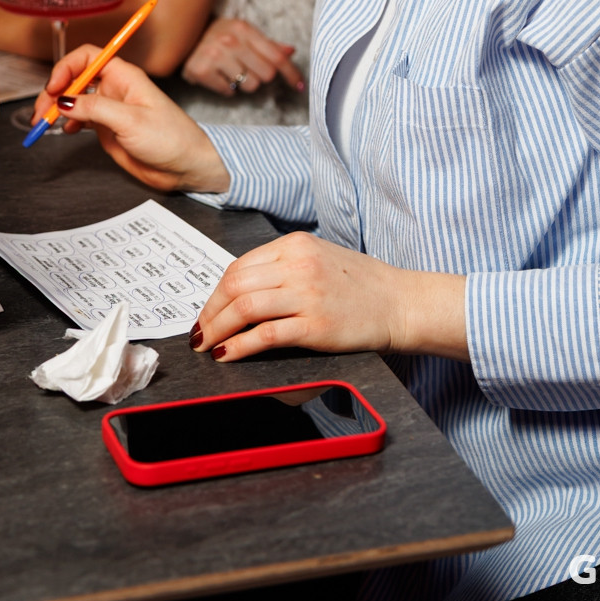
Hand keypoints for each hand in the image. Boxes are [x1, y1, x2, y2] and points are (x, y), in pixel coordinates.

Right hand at [33, 45, 230, 193]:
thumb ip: (96, 109)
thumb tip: (64, 100)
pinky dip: (67, 123)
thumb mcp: (131, 121)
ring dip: (56, 109)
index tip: (53, 88)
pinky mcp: (107, 127)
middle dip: (54, 92)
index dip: (66, 67)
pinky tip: (64, 131)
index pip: (87, 57)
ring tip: (46, 124)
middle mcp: (115, 88)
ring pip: (74, 99)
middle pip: (75, 78)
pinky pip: (79, 118)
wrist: (186, 166)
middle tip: (42, 113)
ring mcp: (110, 108)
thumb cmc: (171, 138)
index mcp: (124, 76)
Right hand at [180, 17, 304, 95]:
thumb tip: (292, 51)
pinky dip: (226, 88)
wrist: (182, 36)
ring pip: (249, 86)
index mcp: (244, 29)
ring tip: (230, 71)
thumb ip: (268, 45)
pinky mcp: (200, 70)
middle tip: (247, 68)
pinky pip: (229, 92)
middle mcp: (230, 40)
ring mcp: (213, 55)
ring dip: (243, 83)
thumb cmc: (219, 35)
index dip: (291, 74)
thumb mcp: (243, 33)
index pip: (276, 56)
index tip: (300, 87)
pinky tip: (218, 76)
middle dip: (260, 76)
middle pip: (266, 75)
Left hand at [191, 234, 467, 362]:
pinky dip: (240, 347)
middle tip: (199, 334)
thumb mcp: (319, 258)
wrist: (400, 302)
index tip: (207, 313)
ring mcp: (307, 294)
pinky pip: (266, 335)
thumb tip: (239, 290)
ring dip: (217, 330)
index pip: (239, 266)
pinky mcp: (316, 325)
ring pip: (244, 308)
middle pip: (235, 285)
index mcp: (296, 244)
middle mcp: (299, 264)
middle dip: (209, 313)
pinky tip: (228, 356)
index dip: (214, 293)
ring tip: (208, 347)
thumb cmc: (361, 284)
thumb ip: (283, 266)